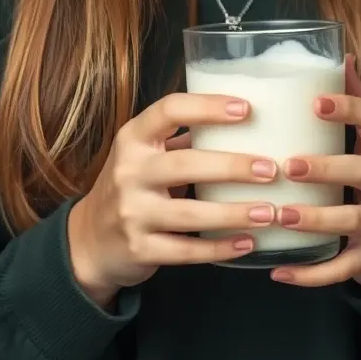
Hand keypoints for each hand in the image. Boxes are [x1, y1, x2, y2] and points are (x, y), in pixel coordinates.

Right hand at [67, 93, 279, 306]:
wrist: (90, 240)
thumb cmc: (132, 185)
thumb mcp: (145, 154)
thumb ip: (182, 139)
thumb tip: (244, 121)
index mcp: (133, 138)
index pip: (169, 110)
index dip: (208, 107)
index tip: (246, 109)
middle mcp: (129, 172)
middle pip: (185, 164)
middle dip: (232, 166)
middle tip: (271, 169)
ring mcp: (132, 213)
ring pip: (190, 214)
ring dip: (234, 213)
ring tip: (269, 211)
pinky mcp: (140, 250)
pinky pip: (187, 251)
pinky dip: (220, 248)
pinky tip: (248, 243)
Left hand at [269, 54, 360, 293]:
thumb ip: (354, 98)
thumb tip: (341, 52)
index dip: (348, 109)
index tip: (316, 102)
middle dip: (326, 168)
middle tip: (289, 165)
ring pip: (351, 221)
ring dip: (315, 219)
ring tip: (280, 215)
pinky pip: (342, 268)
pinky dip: (311, 273)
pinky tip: (279, 271)